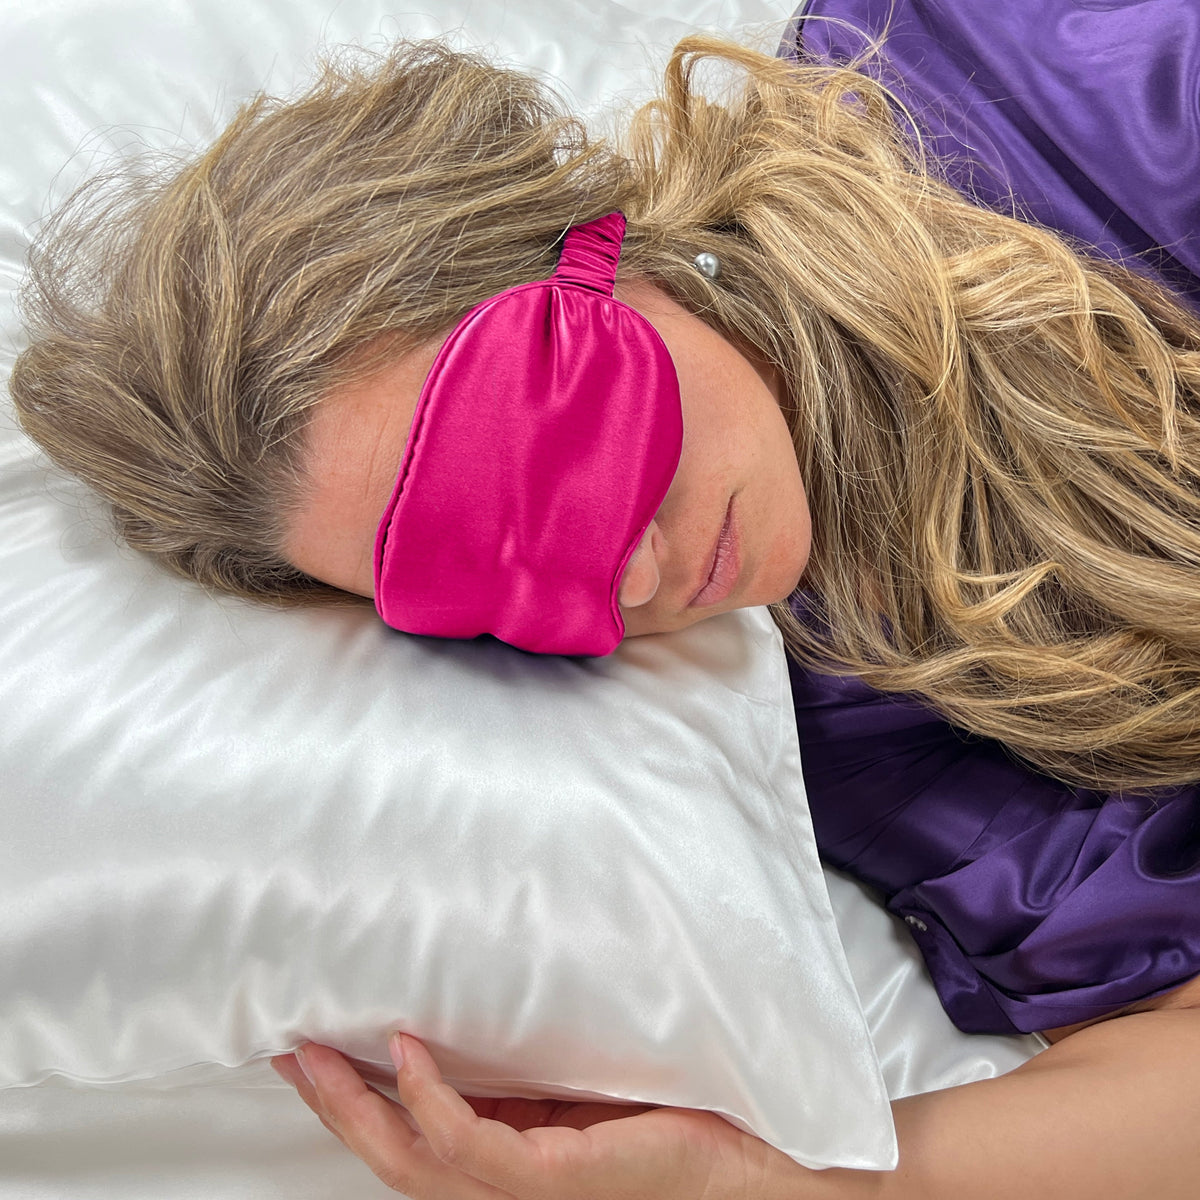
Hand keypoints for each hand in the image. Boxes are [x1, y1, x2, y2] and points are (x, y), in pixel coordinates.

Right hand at [271, 1034, 812, 1198]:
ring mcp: (533, 1184)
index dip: (357, 1096)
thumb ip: (547, 1036)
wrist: (769, 1150)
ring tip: (313, 1053)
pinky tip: (405, 1057)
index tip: (315, 1044)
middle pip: (397, 1155)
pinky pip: (474, 1148)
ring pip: (417, 1161)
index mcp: (518, 1149)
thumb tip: (504, 961)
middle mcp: (514, 1177)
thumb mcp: (597, 1057)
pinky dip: (431, 1104)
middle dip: (333, 1106)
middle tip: (283, 1049)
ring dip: (356, 1108)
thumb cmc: (691, 1096)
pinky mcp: (562, 1179)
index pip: (417, 1133)